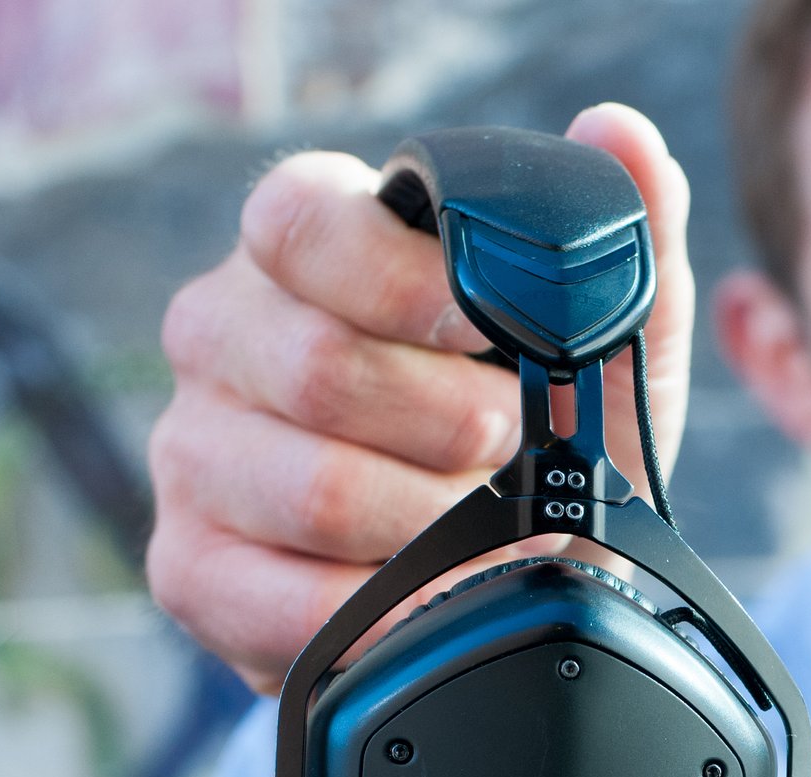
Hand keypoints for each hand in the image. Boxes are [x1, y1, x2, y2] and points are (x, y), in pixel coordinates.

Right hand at [147, 104, 694, 692]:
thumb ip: (619, 238)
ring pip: (315, 490)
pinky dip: (388, 609)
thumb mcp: (602, 342)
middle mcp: (221, 334)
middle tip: (515, 449)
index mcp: (301, 246)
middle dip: (455, 424)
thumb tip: (620, 134)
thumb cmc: (534, 429)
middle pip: (319, 369)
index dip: (405, 283)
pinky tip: (431, 595)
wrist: (499, 568)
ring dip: (436, 526)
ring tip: (486, 528)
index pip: (302, 224)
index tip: (491, 331)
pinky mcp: (190, 568)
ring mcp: (193, 452)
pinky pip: (287, 600)